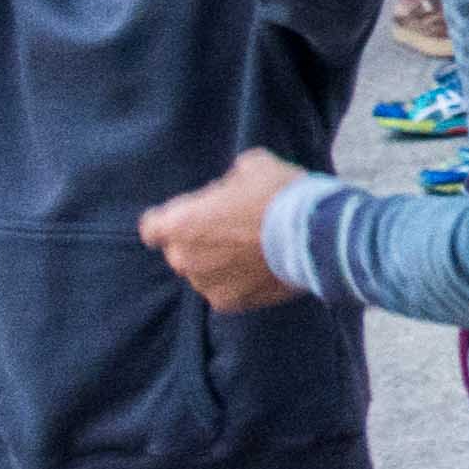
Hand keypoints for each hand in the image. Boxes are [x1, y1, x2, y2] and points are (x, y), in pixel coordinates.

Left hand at [138, 152, 308, 313]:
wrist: (316, 234)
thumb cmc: (279, 194)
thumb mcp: (252, 165)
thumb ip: (228, 180)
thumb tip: (230, 188)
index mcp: (178, 224)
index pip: (151, 227)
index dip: (170, 220)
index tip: (192, 216)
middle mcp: (183, 258)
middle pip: (180, 250)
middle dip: (200, 240)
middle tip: (234, 229)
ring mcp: (205, 284)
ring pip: (204, 272)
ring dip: (220, 263)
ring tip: (254, 250)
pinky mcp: (230, 303)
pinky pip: (227, 290)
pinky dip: (240, 281)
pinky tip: (263, 267)